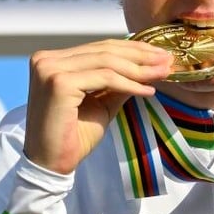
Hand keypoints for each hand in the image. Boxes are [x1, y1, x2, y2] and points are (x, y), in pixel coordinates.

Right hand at [22, 39, 172, 174]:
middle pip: (104, 51)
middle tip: (168, 61)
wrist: (52, 165)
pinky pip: (105, 79)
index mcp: (52, 60)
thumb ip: (118, 82)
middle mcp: (46, 59)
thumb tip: (148, 66)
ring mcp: (50, 69)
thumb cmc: (73, 137)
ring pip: (106, 62)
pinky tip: (148, 91)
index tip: (160, 55)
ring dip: (140, 69)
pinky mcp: (59, 83)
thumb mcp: (101, 103)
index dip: (132, 50)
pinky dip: (130, 84)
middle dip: (140, 56)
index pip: (99, 48)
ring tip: (163, 74)